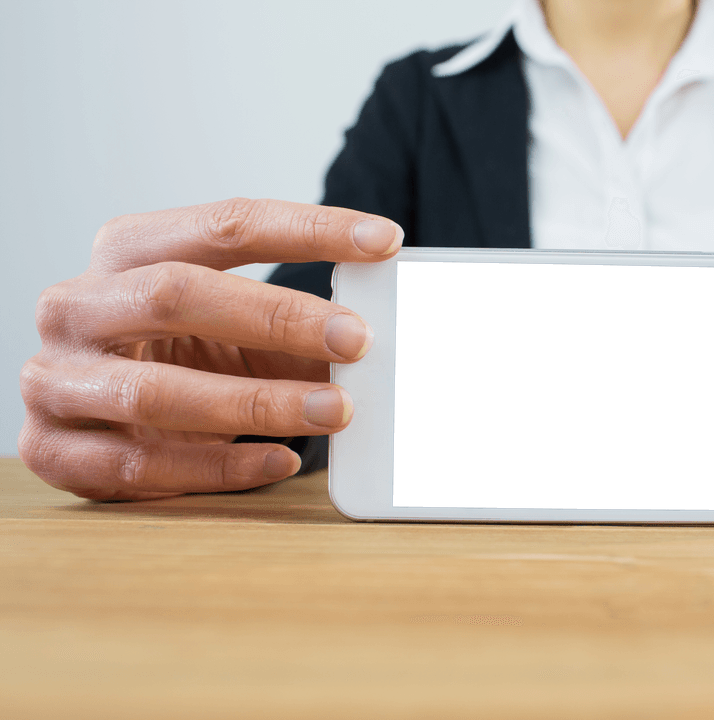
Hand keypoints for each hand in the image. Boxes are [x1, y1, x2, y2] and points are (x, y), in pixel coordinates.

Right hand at [19, 198, 401, 499]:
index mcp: (128, 250)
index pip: (226, 223)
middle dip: (278, 316)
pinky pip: (141, 466)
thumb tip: (380, 338)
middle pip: (179, 293)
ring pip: (157, 390)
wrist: (92, 413)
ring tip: (336, 410)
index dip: (309, 229)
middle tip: (358, 338)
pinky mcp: (54, 449)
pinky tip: (282, 461)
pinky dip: (221, 468)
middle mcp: (78, 305)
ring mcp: (56, 379)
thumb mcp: (235, 330)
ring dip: (258, 403)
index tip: (383, 239)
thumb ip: (298, 328)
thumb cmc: (178, 357)